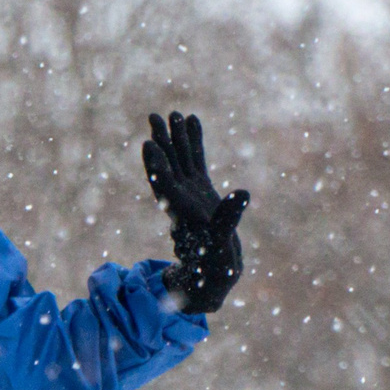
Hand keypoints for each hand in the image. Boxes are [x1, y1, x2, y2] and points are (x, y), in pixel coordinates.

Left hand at [143, 111, 248, 313]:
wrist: (213, 275)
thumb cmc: (215, 267)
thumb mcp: (222, 249)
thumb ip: (229, 221)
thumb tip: (242, 194)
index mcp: (182, 216)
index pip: (165, 188)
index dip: (157, 167)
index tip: (148, 145)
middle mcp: (181, 201)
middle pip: (168, 168)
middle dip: (162, 143)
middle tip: (154, 117)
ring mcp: (190, 193)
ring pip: (180, 160)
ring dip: (176, 138)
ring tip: (173, 113)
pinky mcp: (200, 190)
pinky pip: (195, 162)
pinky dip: (194, 142)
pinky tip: (192, 119)